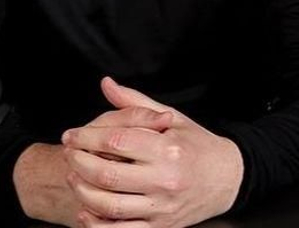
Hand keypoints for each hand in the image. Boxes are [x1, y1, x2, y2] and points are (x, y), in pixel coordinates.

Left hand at [59, 77, 242, 227]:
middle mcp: (166, 179)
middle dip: (78, 163)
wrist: (228, 179)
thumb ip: (136, 103)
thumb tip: (107, 85)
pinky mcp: (160, 227)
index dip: (86, 137)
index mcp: (169, 149)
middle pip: (106, 174)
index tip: (72, 135)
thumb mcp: (174, 119)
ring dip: (82, 191)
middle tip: (70, 154)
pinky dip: (95, 223)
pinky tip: (87, 210)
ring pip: (108, 205)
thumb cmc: (198, 147)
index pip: (116, 140)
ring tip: (75, 177)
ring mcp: (162, 207)